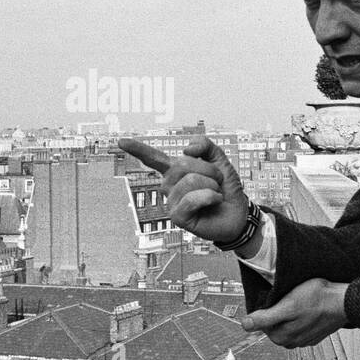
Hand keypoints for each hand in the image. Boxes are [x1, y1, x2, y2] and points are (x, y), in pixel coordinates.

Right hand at [117, 136, 248, 243]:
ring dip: (212, 184)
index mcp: (175, 171)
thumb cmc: (225, 189)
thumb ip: (205, 145)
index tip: (121, 142)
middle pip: (182, 164)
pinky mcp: (178, 217)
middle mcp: (169, 186)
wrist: (239, 213)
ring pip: (190, 181)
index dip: (137, 149)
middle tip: (217, 180)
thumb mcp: (219, 160)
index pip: (153, 159)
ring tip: (215, 193)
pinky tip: (214, 202)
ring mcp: (172, 202)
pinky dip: (210, 197)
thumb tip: (187, 148)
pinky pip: (192, 199)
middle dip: (208, 168)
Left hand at [239, 279, 347, 347]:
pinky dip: (301, 316)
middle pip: (274, 325)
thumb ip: (265, 317)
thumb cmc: (318, 299)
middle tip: (287, 297)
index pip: (262, 323)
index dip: (266, 308)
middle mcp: (292, 343)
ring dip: (289, 314)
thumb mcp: (288, 305)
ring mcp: (305, 340)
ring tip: (298, 301)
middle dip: (277, 312)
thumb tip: (245, 325)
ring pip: (287, 324)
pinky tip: (308, 307)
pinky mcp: (315, 334)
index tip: (275, 298)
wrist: (345, 302)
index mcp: (282, 338)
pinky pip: (300, 325)